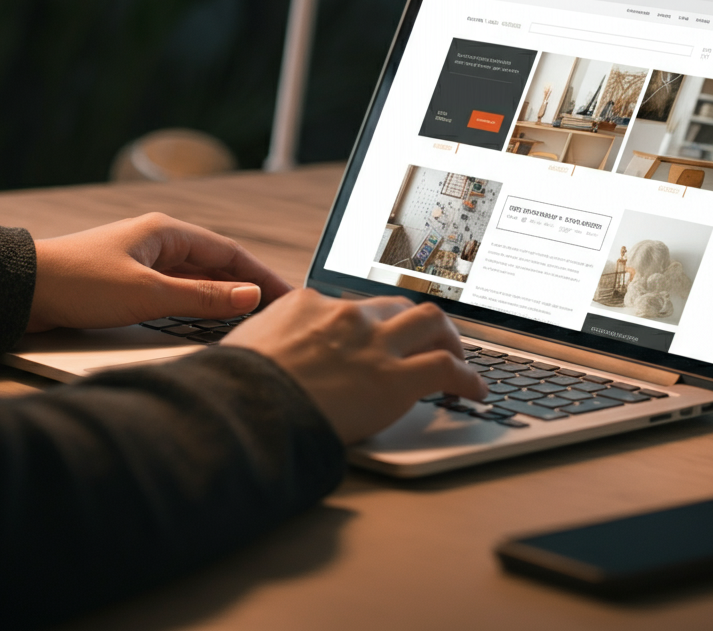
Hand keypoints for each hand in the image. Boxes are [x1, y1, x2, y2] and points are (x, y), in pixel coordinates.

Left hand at [27, 212, 291, 331]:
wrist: (22, 290)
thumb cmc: (80, 282)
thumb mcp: (148, 293)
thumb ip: (203, 296)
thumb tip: (250, 295)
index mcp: (166, 232)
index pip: (229, 252)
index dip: (261, 275)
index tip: (287, 295)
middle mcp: (157, 242)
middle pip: (215, 265)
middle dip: (245, 287)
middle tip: (275, 312)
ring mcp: (142, 262)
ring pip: (195, 280)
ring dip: (221, 299)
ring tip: (249, 321)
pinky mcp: (127, 283)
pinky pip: (174, 293)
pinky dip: (196, 307)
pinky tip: (205, 323)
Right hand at [223, 289, 485, 443]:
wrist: (249, 408)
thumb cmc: (237, 385)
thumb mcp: (245, 344)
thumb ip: (267, 338)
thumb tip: (261, 346)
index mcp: (309, 303)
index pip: (351, 305)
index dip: (369, 323)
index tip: (374, 337)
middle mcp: (347, 316)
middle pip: (397, 305)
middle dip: (414, 323)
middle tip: (424, 341)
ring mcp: (374, 344)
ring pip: (432, 321)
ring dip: (450, 338)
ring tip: (458, 357)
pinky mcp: (395, 380)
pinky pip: (447, 369)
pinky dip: (468, 378)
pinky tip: (475, 392)